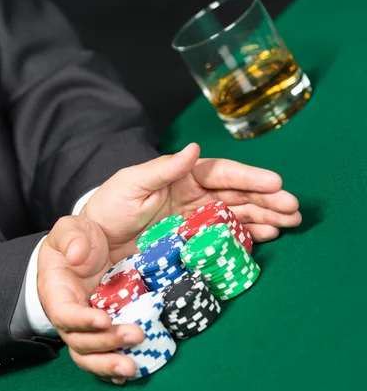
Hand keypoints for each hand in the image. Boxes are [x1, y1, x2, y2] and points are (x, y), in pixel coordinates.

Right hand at [38, 216, 142, 383]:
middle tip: (135, 335)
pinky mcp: (105, 331)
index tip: (103, 319)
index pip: (64, 313)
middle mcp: (70, 316)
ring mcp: (88, 328)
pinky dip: (115, 369)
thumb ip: (71, 237)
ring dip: (109, 364)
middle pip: (79, 342)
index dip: (81, 320)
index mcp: (57, 293)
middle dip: (105, 344)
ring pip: (91, 355)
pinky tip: (133, 372)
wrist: (92, 249)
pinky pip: (106, 354)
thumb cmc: (77, 241)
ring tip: (132, 368)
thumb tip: (78, 255)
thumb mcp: (71, 229)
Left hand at [81, 143, 301, 260]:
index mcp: (184, 176)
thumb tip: (193, 149)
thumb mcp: (132, 183)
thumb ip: (163, 168)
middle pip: (239, 194)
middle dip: (268, 200)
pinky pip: (227, 236)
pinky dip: (248, 236)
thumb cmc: (110, 206)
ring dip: (265, 218)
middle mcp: (196, 196)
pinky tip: (267, 236)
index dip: (250, 177)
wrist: (96, 241)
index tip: (276, 183)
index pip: (223, 174)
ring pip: (239, 214)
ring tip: (289, 223)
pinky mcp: (196, 241)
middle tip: (294, 209)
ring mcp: (198, 219)